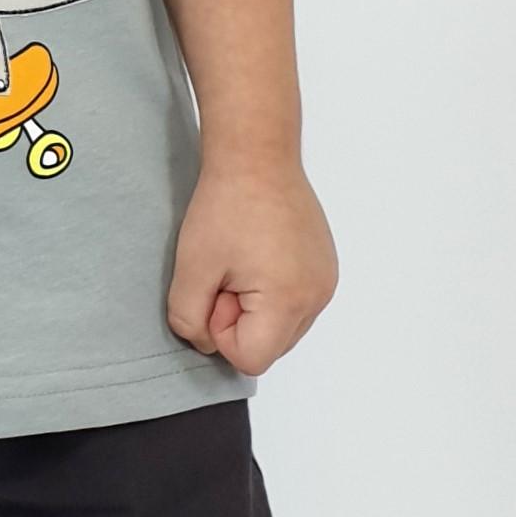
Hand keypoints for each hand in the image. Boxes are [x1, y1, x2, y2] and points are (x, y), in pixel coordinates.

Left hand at [167, 159, 338, 377]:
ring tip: (242, 263)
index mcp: (289, 300)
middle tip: (226, 273)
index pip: (251, 360)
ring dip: (255, 308)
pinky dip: (272, 293)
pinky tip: (258, 256)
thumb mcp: (191, 268)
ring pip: (282, 329)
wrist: (257, 156)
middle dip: (239, 321)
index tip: (216, 289)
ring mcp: (326, 281)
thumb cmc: (226, 205)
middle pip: (270, 348)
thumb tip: (206, 341)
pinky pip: (295, 305)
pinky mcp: (325, 268)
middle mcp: (317, 296)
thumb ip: (189, 320)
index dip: (221, 333)